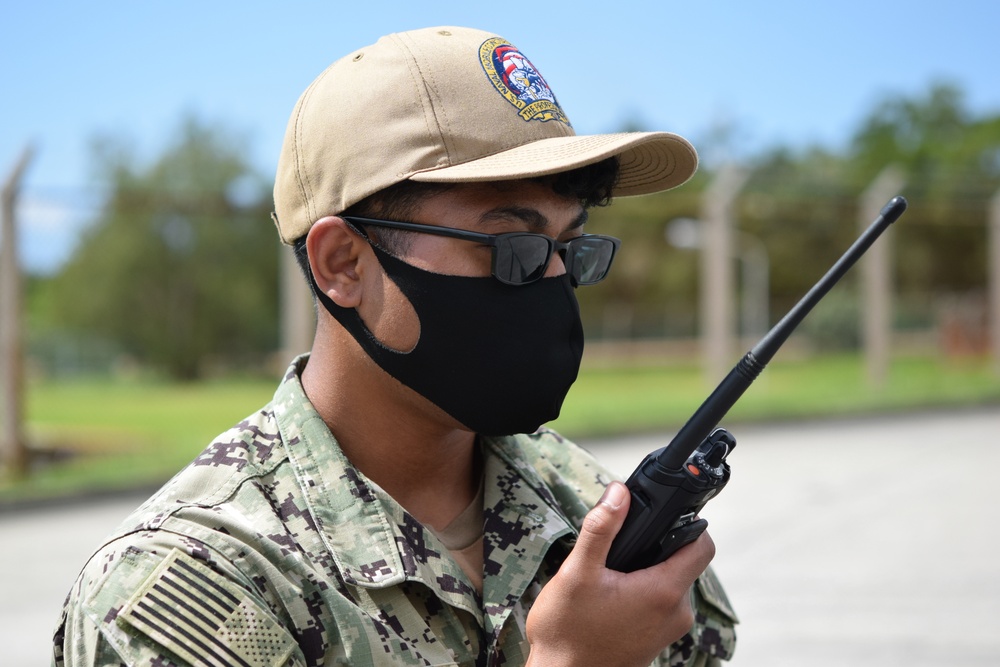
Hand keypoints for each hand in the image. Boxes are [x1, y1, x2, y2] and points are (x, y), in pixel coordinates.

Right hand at [525, 481, 714, 666]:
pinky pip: (660, 604)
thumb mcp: (577, 572)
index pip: (702, 547)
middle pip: (683, 562)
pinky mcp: (656, 641)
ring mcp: (668, 631)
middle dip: (656, 547)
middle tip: (620, 548)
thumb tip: (619, 493)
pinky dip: (642, 592)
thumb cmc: (567, 632)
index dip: (689, 523)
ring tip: (610, 574)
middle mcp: (675, 614)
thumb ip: (601, 529)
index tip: (663, 515)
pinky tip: (611, 595)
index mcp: (663, 592)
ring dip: (647, 571)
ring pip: (670, 583)